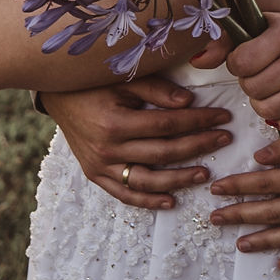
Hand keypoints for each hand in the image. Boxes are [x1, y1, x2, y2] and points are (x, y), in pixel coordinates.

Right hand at [34, 79, 233, 211]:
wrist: (55, 95)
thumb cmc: (92, 82)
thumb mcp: (121, 78)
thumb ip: (155, 89)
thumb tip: (188, 102)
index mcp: (115, 122)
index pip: (168, 124)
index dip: (198, 121)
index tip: (223, 117)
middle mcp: (107, 149)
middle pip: (163, 153)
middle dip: (198, 146)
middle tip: (224, 139)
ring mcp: (100, 166)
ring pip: (147, 180)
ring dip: (179, 179)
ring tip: (205, 174)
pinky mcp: (94, 175)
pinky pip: (124, 194)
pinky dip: (147, 200)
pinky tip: (171, 201)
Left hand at [224, 13, 279, 134]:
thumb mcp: (260, 25)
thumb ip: (226, 41)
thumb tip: (197, 61)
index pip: (240, 63)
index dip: (236, 65)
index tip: (246, 59)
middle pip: (253, 89)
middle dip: (249, 85)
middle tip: (260, 74)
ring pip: (271, 111)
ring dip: (263, 105)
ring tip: (271, 90)